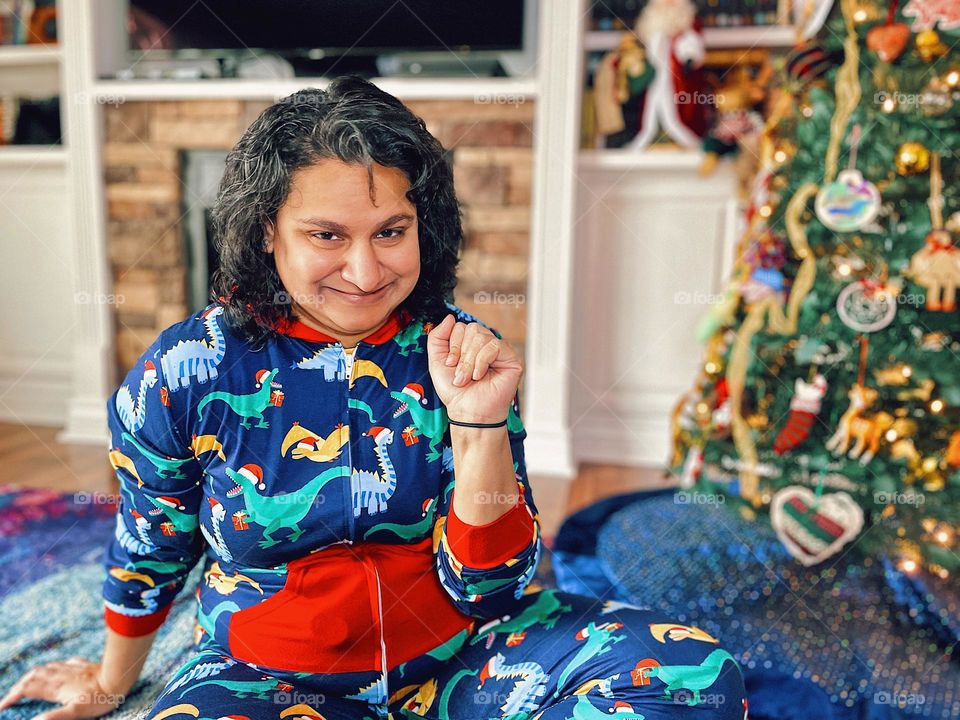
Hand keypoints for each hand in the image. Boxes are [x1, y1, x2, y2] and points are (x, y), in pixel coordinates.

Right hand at [0, 658, 123, 719]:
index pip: (27, 690)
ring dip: (33, 675)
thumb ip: (53, 716)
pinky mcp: (82, 664)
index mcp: (55, 687)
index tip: (3, 705)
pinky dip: (53, 667)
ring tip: (28, 682)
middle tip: (12, 695)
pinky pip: (63, 663)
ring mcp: (71, 668)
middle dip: (19, 685)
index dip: (12, 697)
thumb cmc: (99, 698)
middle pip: (32, 677)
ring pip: (46, 668)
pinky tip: (56, 669)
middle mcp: (60, 675)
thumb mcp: (75, 711)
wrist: (118, 677)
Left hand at [427, 314, 521, 423]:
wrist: (467, 411)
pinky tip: (480, 376)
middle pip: (471, 329)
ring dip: (470, 361)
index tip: (450, 365)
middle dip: (461, 354)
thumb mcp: (436, 361)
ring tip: (469, 378)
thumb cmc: (455, 391)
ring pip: (481, 337)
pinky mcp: (511, 359)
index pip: (460, 327)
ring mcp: (500, 351)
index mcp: (470, 344)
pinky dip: (482, 362)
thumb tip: (450, 317)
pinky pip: (494, 346)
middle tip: (460, 374)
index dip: (453, 345)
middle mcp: (486, 345)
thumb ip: (437, 338)